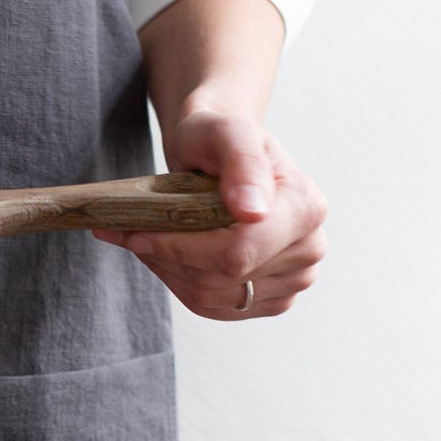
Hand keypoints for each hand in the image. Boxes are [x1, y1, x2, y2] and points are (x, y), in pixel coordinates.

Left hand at [94, 110, 326, 320]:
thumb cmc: (219, 138)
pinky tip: (168, 256)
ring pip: (212, 297)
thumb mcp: (225, 132)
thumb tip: (253, 210)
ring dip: (169, 270)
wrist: (222, 155)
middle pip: (222, 277)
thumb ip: (242, 164)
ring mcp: (294, 280)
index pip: (237, 251)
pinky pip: (214, 308)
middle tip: (131, 231)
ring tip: (148, 239)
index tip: (137, 232)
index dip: (181, 247)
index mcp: (305, 209)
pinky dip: (181, 283)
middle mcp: (309, 249)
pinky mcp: (272, 300)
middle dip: (168, 256)